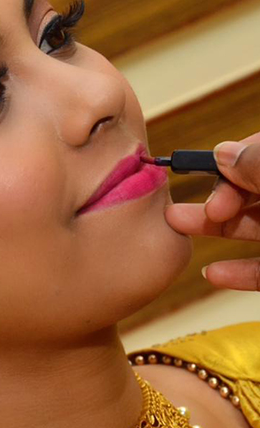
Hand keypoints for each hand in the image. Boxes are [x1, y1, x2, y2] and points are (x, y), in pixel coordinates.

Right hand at [165, 132, 259, 290]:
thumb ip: (259, 165)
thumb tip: (223, 154)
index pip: (255, 154)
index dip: (230, 159)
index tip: (212, 171)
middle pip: (247, 191)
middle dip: (214, 197)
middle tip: (187, 208)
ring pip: (251, 227)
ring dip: (213, 229)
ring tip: (177, 225)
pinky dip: (239, 272)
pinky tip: (213, 273)